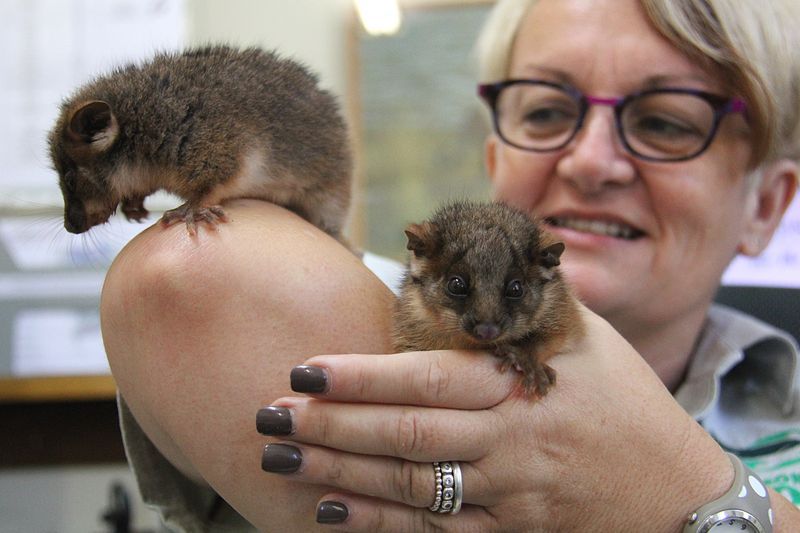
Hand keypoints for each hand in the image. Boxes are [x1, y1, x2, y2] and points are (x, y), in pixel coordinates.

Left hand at [257, 307, 731, 531]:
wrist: (679, 495)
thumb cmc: (629, 405)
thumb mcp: (588, 338)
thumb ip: (529, 300)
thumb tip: (484, 250)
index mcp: (523, 382)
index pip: (428, 378)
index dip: (361, 376)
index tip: (304, 368)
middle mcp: (510, 441)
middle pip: (406, 434)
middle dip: (329, 426)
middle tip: (268, 417)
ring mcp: (509, 495)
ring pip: (412, 485)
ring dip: (340, 473)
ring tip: (281, 461)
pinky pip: (437, 532)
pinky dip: (383, 523)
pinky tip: (335, 511)